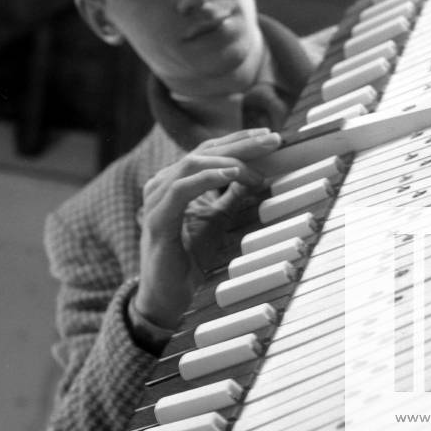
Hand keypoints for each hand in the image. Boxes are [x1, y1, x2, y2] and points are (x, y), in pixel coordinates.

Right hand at [133, 128, 279, 328]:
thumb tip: (255, 175)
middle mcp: (164, 183)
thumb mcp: (219, 219)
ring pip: (193, 163)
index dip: (240, 140)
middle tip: (273, 140)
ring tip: (258, 168)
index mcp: (177, 180)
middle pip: (205, 151)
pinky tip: (231, 175)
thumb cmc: (190, 256)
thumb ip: (232, 196)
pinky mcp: (158, 218)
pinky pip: (181, 188)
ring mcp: (157, 199)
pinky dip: (207, 178)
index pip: (210, 150)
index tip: (270, 136)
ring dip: (230, 161)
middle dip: (242, 143)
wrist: (169, 294)